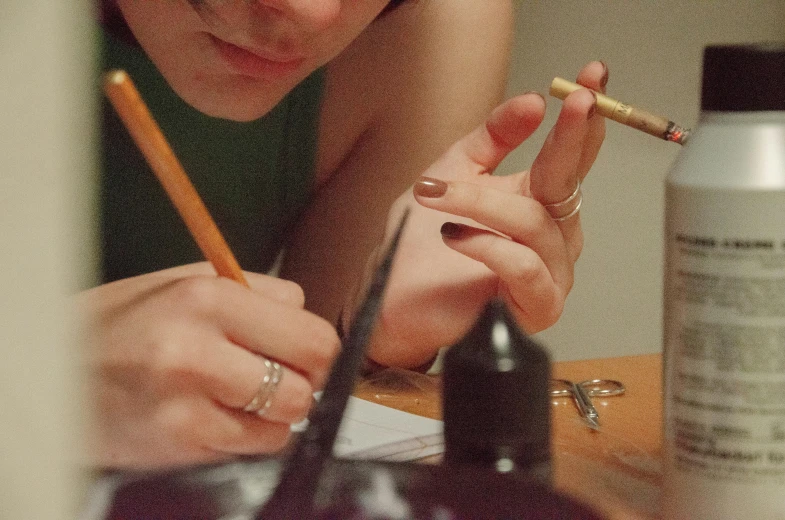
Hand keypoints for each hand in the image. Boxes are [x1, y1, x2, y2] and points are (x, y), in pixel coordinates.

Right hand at [80, 262, 339, 468]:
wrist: (53, 369)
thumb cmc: (124, 321)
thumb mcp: (184, 280)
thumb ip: (255, 292)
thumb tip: (308, 316)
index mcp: (207, 297)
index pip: (312, 336)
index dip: (317, 350)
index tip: (304, 354)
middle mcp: (197, 350)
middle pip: (306, 383)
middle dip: (302, 383)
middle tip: (277, 377)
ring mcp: (186, 404)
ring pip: (284, 422)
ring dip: (274, 414)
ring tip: (239, 397)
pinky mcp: (177, 444)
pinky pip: (251, 449)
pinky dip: (247, 437)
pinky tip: (215, 417)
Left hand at [368, 61, 606, 367]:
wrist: (395, 301)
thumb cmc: (423, 242)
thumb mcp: (452, 173)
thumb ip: (492, 138)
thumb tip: (534, 101)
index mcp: (538, 199)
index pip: (571, 155)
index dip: (585, 117)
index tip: (593, 74)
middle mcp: (553, 234)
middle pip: (567, 181)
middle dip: (570, 138)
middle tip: (575, 100)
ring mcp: (550, 271)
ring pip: (533, 221)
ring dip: (481, 203)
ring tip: (435, 196)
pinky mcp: (536, 306)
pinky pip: (525, 267)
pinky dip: (487, 246)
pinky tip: (455, 237)